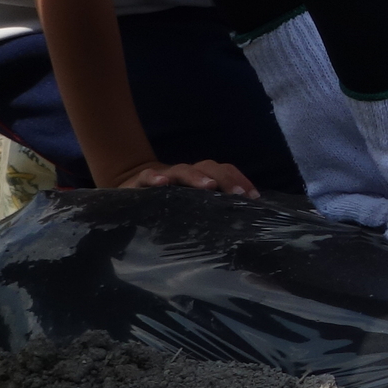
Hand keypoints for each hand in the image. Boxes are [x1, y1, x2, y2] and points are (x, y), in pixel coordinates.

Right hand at [110, 158, 256, 195]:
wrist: (133, 192)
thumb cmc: (170, 204)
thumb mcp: (194, 206)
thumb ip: (214, 207)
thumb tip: (243, 219)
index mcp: (202, 177)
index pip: (225, 171)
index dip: (240, 180)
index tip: (254, 197)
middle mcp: (187, 173)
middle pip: (208, 167)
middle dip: (226, 179)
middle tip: (237, 194)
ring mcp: (165, 176)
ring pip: (183, 169)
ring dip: (197, 177)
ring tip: (209, 186)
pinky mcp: (141, 182)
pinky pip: (148, 176)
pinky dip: (156, 177)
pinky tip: (162, 183)